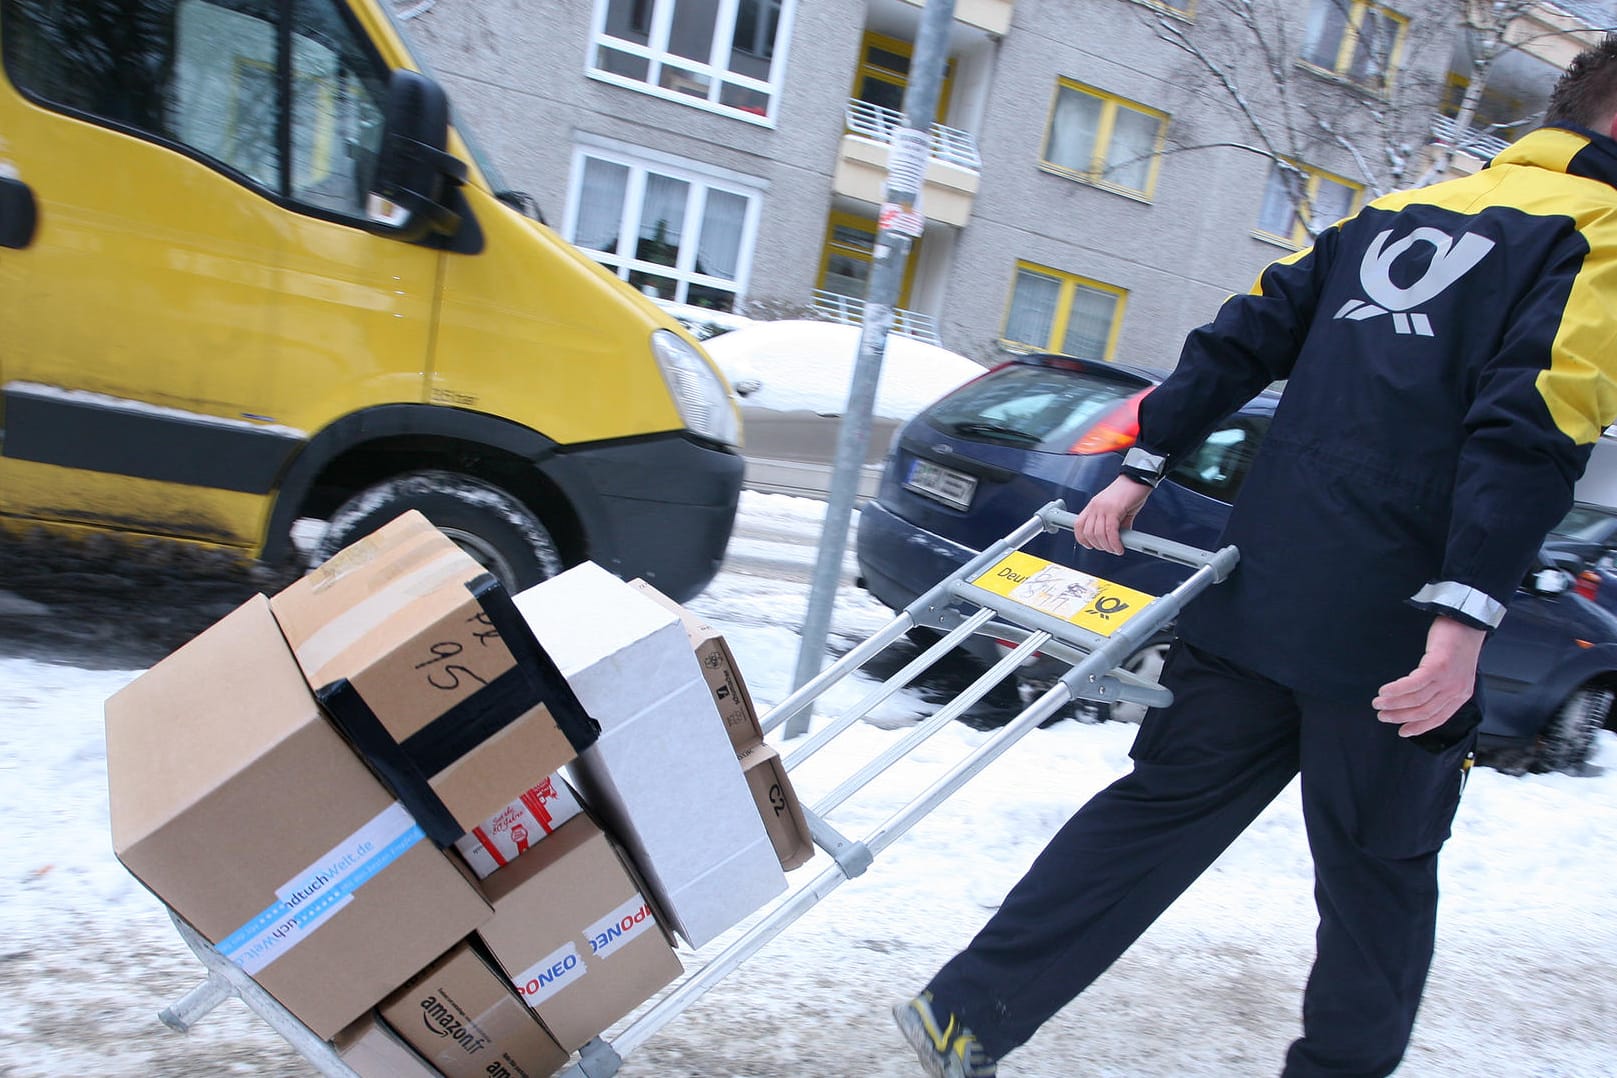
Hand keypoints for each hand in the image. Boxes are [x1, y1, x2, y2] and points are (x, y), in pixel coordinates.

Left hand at [1073, 476, 1152, 554]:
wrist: (1138, 478)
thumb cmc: (1129, 492)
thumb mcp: (1118, 510)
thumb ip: (1115, 524)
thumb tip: (1118, 539)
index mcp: (1093, 506)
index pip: (1078, 525)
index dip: (1082, 539)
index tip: (1090, 546)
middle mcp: (1095, 506)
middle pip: (1088, 533)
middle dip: (1098, 545)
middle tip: (1109, 549)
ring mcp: (1103, 507)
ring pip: (1098, 534)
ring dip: (1107, 546)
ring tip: (1116, 549)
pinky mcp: (1114, 509)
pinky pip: (1110, 531)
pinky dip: (1115, 543)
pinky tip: (1119, 547)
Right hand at [1372, 616, 1485, 737]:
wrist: (1468, 622)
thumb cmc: (1459, 643)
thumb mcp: (1455, 671)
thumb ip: (1442, 687)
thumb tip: (1419, 699)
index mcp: (1460, 694)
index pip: (1438, 718)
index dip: (1418, 727)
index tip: (1403, 731)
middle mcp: (1455, 691)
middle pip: (1423, 711)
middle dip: (1400, 716)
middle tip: (1383, 716)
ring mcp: (1447, 680)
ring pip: (1416, 700)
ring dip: (1393, 704)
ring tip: (1378, 703)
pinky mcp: (1437, 667)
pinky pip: (1413, 684)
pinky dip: (1396, 690)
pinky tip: (1384, 691)